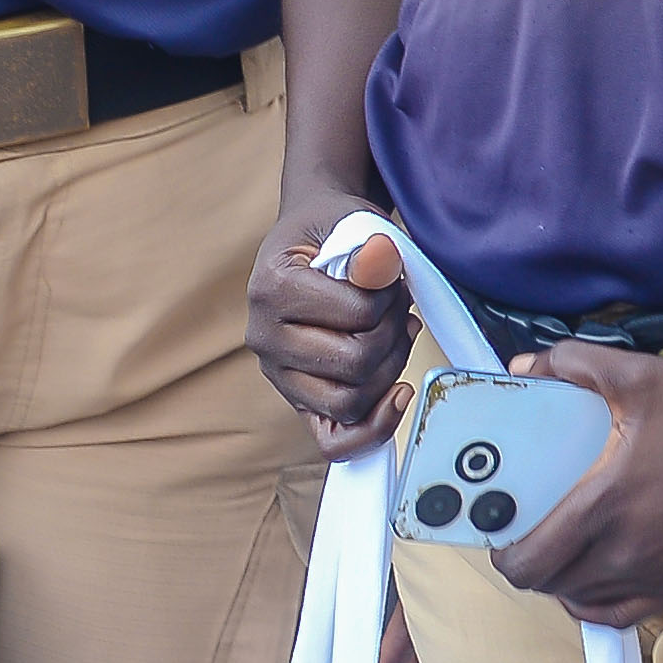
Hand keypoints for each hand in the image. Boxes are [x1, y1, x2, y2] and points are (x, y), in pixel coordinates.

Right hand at [250, 202, 412, 449]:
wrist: (309, 242)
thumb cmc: (331, 233)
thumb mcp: (351, 222)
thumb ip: (369, 245)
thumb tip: (381, 263)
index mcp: (271, 288)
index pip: (358, 315)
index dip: (390, 297)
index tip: (388, 277)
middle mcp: (264, 339)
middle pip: (355, 365)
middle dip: (393, 334)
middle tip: (397, 307)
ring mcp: (278, 374)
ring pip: (350, 404)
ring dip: (390, 370)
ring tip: (395, 335)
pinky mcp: (297, 399)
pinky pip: (334, 440)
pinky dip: (373, 427)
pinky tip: (397, 394)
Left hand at [487, 343, 662, 627]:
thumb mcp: (641, 374)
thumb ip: (573, 364)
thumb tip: (523, 366)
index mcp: (606, 507)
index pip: (530, 562)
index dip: (503, 554)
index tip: (499, 531)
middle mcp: (628, 553)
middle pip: (551, 586)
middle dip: (530, 563)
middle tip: (529, 531)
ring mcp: (660, 575)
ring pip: (586, 602)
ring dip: (563, 583)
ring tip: (561, 550)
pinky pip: (626, 612)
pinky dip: (600, 603)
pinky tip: (598, 580)